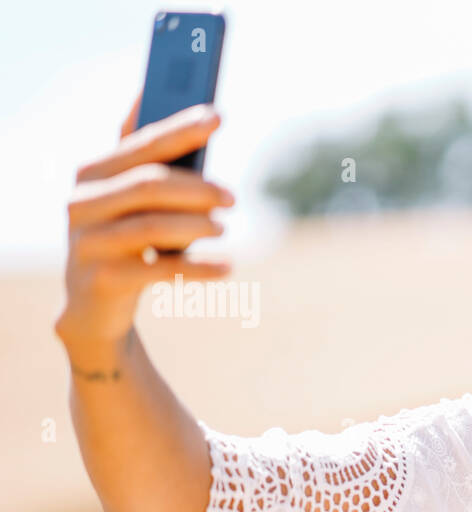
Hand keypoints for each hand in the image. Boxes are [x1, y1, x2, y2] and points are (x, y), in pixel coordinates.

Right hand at [55, 91, 235, 348]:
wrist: (94, 305)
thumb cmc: (125, 240)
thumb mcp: (129, 198)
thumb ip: (142, 154)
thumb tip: (150, 91)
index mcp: (92, 173)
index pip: (141, 143)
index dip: (180, 129)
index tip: (218, 116)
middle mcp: (82, 203)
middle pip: (148, 184)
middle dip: (198, 188)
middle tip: (233, 198)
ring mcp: (88, 242)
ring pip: (152, 226)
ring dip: (198, 226)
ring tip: (224, 229)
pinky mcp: (104, 279)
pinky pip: (159, 270)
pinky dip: (199, 268)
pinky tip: (227, 268)